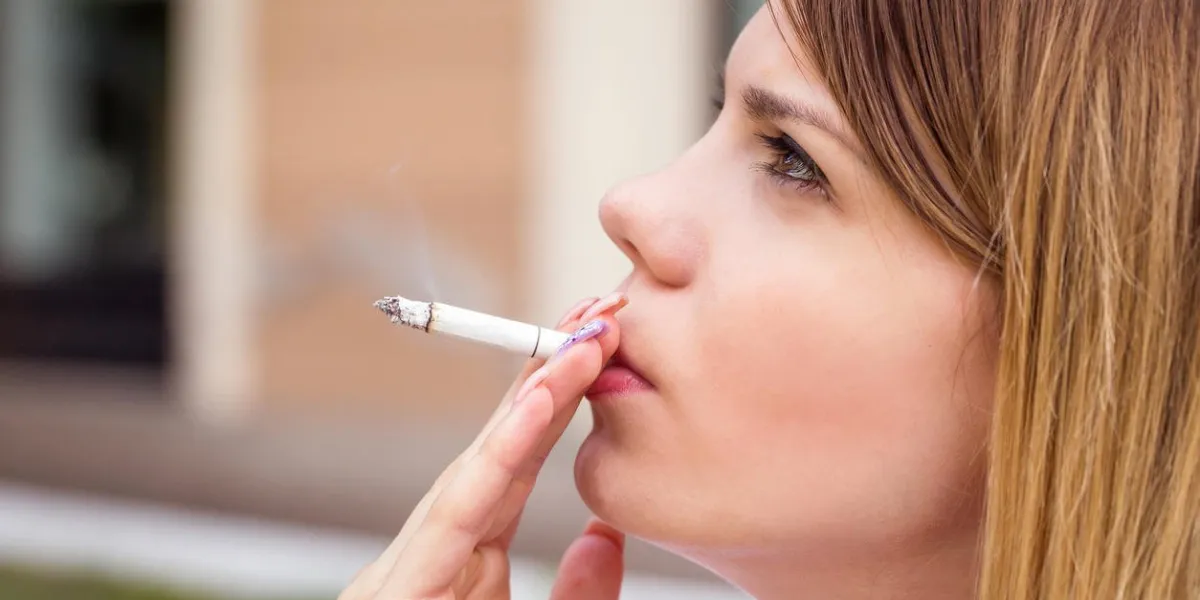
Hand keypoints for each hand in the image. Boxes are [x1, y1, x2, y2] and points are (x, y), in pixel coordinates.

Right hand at [340, 294, 627, 599]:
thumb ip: (578, 593)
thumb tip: (602, 534)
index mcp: (466, 559)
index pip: (518, 467)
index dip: (559, 402)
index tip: (599, 347)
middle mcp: (435, 550)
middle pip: (497, 449)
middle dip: (548, 376)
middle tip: (596, 313)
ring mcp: (410, 567)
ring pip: (479, 466)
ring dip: (535, 396)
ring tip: (581, 339)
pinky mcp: (402, 588)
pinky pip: (458, 510)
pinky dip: (501, 452)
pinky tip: (540, 400)